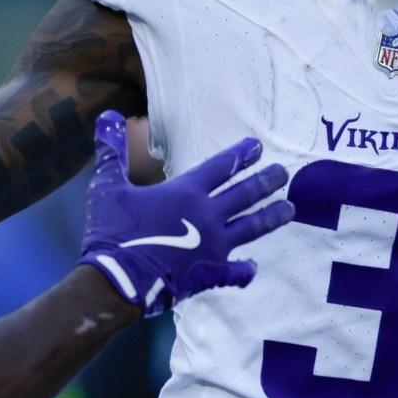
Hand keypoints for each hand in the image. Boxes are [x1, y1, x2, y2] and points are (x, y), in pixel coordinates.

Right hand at [79, 110, 292, 314]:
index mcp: (186, 193)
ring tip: (290, 209)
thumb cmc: (112, 233)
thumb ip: (112, 151)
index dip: (240, 155)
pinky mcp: (210, 273)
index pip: (221, 167)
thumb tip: (108, 115)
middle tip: (284, 174)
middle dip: (266, 181)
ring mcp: (213, 246)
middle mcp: (207, 216)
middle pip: (245, 194)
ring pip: (251, 228)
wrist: (116, 282)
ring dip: (271, 217)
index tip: (257, 147)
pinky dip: (245, 270)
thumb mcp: (107, 187)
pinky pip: (235, 272)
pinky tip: (253, 267)